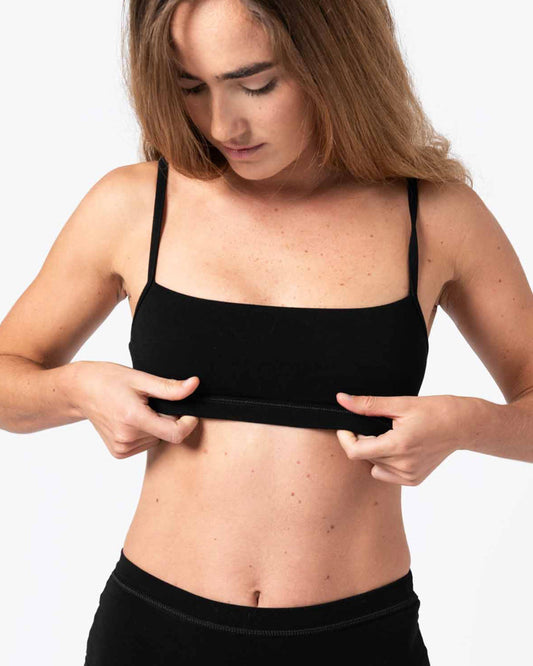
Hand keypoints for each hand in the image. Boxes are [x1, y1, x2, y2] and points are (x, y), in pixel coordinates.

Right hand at [72, 360, 199, 458]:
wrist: (81, 391)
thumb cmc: (108, 380)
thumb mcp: (141, 378)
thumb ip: (169, 387)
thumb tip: (194, 385)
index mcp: (133, 419)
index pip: (176, 434)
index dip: (188, 422)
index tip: (188, 410)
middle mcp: (127, 438)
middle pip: (167, 434)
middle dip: (168, 418)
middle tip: (151, 401)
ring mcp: (121, 448)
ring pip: (157, 439)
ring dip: (156, 425)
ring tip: (138, 408)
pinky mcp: (119, 452)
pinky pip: (146, 443)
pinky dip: (146, 432)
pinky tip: (132, 418)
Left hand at [335, 392, 463, 484]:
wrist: (462, 425)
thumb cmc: (434, 410)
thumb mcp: (399, 403)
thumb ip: (367, 404)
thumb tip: (341, 399)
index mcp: (398, 446)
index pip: (355, 451)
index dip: (346, 437)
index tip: (348, 426)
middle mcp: (403, 465)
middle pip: (364, 457)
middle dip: (362, 440)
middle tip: (376, 424)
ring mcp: (409, 475)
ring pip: (374, 465)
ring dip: (374, 451)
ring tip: (391, 434)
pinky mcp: (414, 480)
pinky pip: (386, 474)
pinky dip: (386, 462)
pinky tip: (399, 447)